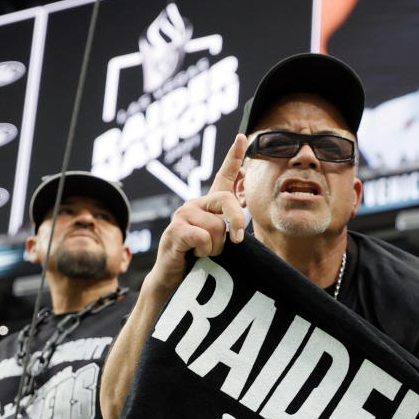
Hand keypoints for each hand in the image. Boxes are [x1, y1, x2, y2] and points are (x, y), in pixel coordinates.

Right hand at [148, 134, 248, 293]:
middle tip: (237, 241)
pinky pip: (203, 237)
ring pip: (217, 227)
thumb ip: (229, 229)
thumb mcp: (220, 242)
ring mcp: (183, 214)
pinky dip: (203, 251)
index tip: (244, 137)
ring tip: (203, 253)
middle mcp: (195, 204)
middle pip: (227, 201)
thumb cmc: (200, 262)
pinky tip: (192, 254)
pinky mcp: (175, 229)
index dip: (234, 156)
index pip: (224, 176)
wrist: (176, 280)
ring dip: (216, 248)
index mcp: (209, 206)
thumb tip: (241, 226)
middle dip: (237, 222)